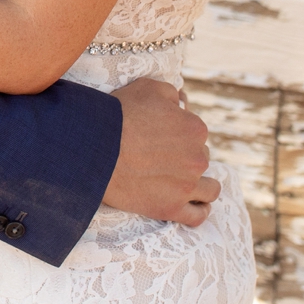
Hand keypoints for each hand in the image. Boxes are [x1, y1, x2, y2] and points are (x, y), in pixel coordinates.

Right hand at [99, 77, 216, 225]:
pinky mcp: (171, 208)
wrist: (94, 147)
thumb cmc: (118, 114)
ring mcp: (186, 186)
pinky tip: (195, 206)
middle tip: (162, 159)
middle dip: (186, 158)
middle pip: (201, 159)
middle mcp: (198, 158)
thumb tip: (182, 102)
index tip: (162, 138)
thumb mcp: (148, 87)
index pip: (196, 133)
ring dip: (202, 186)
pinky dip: (199, 211)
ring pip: (210, 190)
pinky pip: (198, 216)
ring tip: (187, 185)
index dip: (179, 135)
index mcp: (195, 128)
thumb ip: (172, 93)